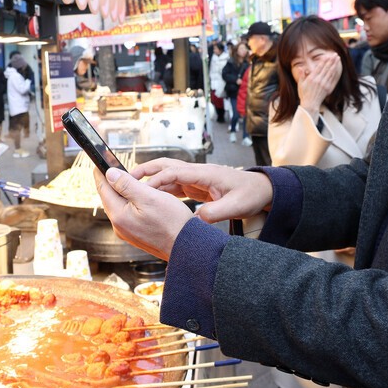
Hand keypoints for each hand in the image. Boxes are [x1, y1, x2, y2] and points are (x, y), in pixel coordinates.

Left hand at [93, 168, 194, 260]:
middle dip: (113, 182)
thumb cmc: (172, 222)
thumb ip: (126, 184)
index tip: (100, 162)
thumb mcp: (149, 197)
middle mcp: (119, 226)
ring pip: (120, 205)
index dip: (101, 173)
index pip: (103, 189)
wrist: (186, 246)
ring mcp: (127, 232)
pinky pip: (128, 214)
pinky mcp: (135, 235)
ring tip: (130, 180)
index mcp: (119, 215)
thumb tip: (109, 174)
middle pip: (110, 197)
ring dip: (123, 192)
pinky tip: (140, 198)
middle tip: (116, 167)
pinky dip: (131, 203)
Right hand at [131, 159, 272, 223]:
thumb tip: (196, 221)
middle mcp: (197, 173)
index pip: (173, 172)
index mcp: (204, 173)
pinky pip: (173, 185)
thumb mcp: (236, 206)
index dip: (155, 181)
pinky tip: (151, 199)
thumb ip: (216, 213)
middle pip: (165, 166)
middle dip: (144, 172)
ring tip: (132, 190)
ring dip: (150, 181)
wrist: (262, 190)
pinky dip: (160, 190)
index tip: (141, 191)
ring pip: (167, 175)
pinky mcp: (196, 186)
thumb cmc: (251, 194)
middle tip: (125, 180)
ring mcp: (196, 178)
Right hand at [298, 54, 340, 113]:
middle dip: (331, 61)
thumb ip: (302, 75)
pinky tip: (337, 69)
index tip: (327, 55)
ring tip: (338, 59)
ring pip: (331, 72)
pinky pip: (332, 79)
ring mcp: (324, 84)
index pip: (319, 67)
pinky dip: (335, 73)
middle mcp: (319, 80)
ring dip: (335, 65)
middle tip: (335, 55)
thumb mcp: (301, 84)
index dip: (324, 61)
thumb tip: (300, 68)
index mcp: (312, 78)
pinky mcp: (328, 88)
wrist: (310, 104)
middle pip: (327, 68)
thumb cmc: (304, 95)